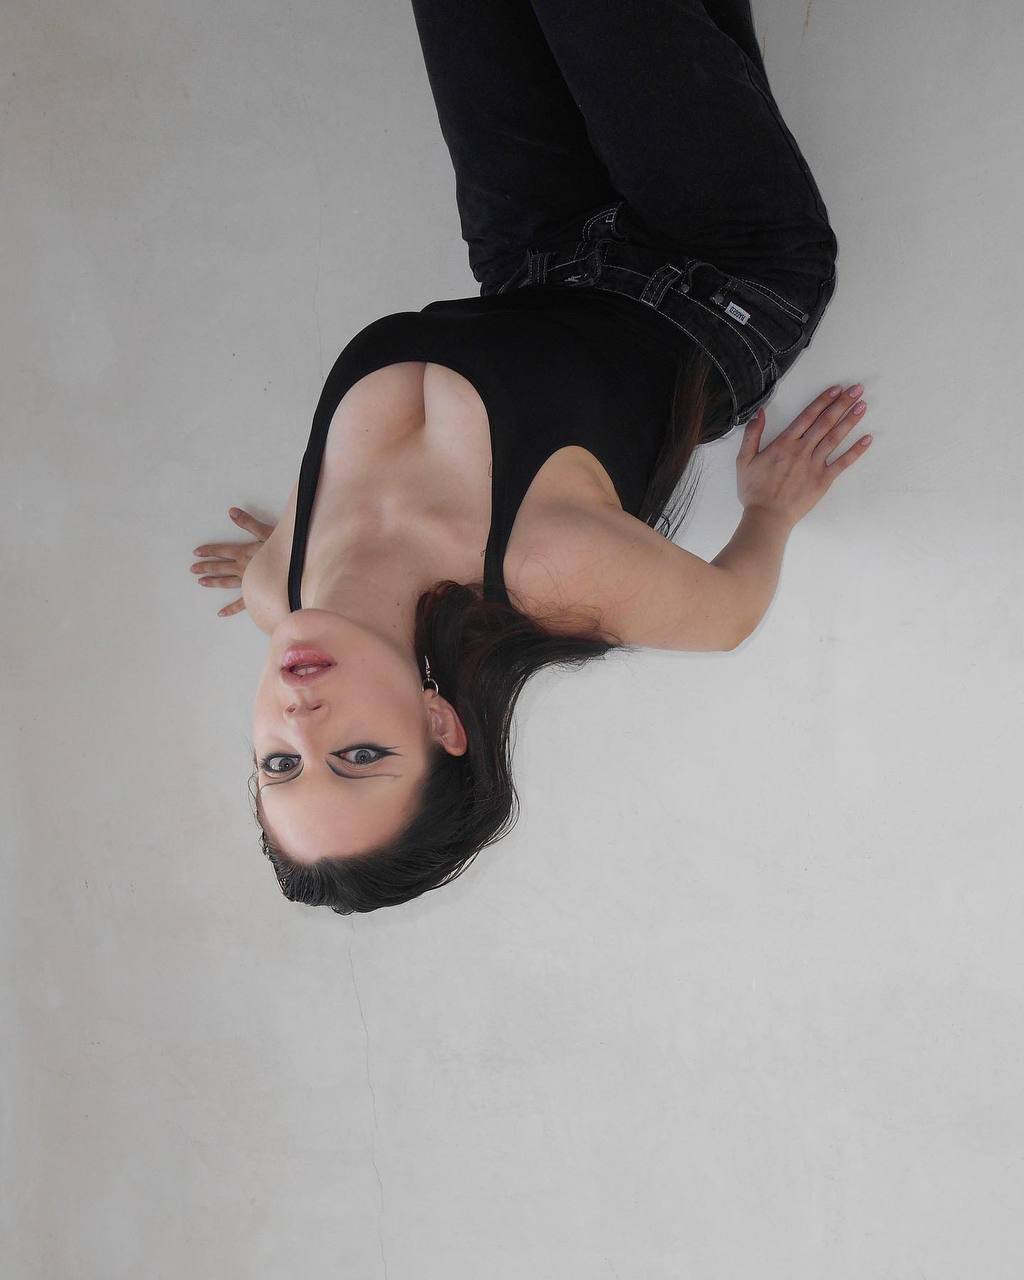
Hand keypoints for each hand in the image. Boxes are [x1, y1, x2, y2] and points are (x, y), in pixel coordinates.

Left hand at [190, 507, 275, 617]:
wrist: (296, 571)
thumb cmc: (284, 551)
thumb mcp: (266, 532)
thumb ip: (248, 522)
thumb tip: (231, 511)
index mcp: (244, 553)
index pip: (222, 551)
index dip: (209, 551)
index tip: (196, 552)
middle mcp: (242, 568)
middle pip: (220, 567)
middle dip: (206, 567)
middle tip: (192, 569)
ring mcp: (248, 582)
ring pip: (226, 582)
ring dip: (213, 582)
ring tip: (201, 582)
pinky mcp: (255, 594)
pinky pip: (241, 603)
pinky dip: (231, 609)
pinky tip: (221, 613)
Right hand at [736, 383, 871, 527]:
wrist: (767, 517)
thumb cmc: (755, 491)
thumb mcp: (744, 460)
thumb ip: (752, 434)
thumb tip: (760, 413)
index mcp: (784, 443)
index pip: (807, 416)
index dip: (823, 401)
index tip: (836, 389)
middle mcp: (802, 450)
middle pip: (825, 422)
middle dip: (842, 404)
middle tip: (856, 390)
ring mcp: (814, 464)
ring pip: (835, 438)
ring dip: (850, 421)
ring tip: (862, 406)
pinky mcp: (823, 480)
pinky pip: (842, 463)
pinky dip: (856, 451)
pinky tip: (867, 439)